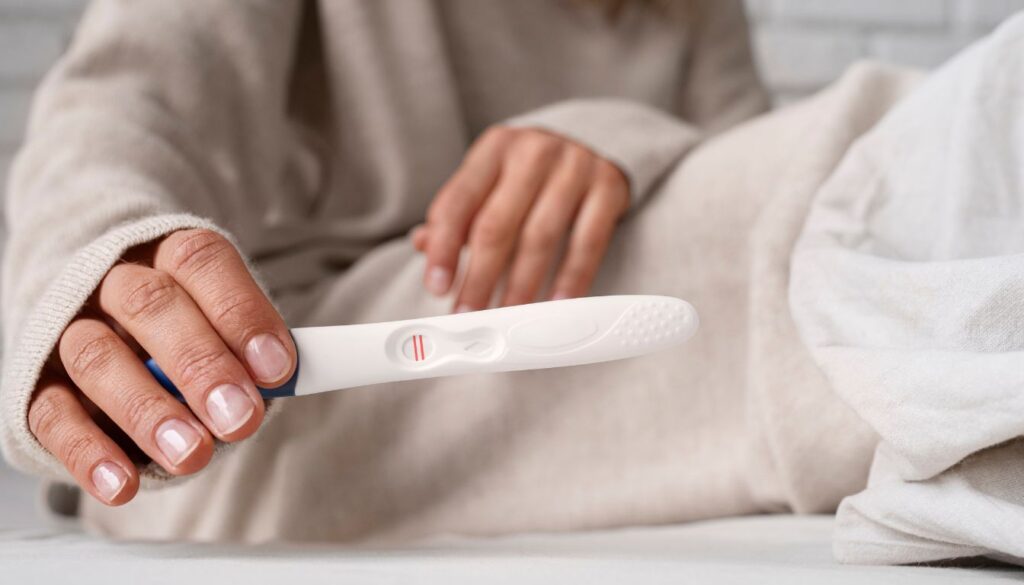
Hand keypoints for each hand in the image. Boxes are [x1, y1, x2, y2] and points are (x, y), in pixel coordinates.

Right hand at [27, 229, 296, 504]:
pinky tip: (124, 483)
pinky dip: (89, 452)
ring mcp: (70, 331)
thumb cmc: (189, 335)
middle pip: (151, 306)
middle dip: (201, 365)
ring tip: (192, 454)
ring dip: (149, 411)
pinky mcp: (35, 384)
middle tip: (240, 419)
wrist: (108, 337)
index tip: (277, 368)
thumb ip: (252, 353)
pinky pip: (52, 414)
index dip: (241, 313)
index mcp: (170, 258)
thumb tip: (285, 380)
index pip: (202, 263)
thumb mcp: (228, 332)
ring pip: (98, 358)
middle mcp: (116, 284)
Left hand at [413, 126, 629, 310]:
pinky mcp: (608, 188)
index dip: (444, 248)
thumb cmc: (532, 168)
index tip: (437, 287)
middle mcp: (532, 153)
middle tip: (469, 313)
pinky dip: (570, 279)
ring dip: (521, 286)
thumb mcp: (492, 177)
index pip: (458, 202)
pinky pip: (588, 243)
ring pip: (540, 238)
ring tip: (507, 316)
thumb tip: (423, 244)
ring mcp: (574, 168)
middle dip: (479, 277)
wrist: (595, 136)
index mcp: (494, 149)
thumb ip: (459, 211)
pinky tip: (555, 304)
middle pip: (497, 225)